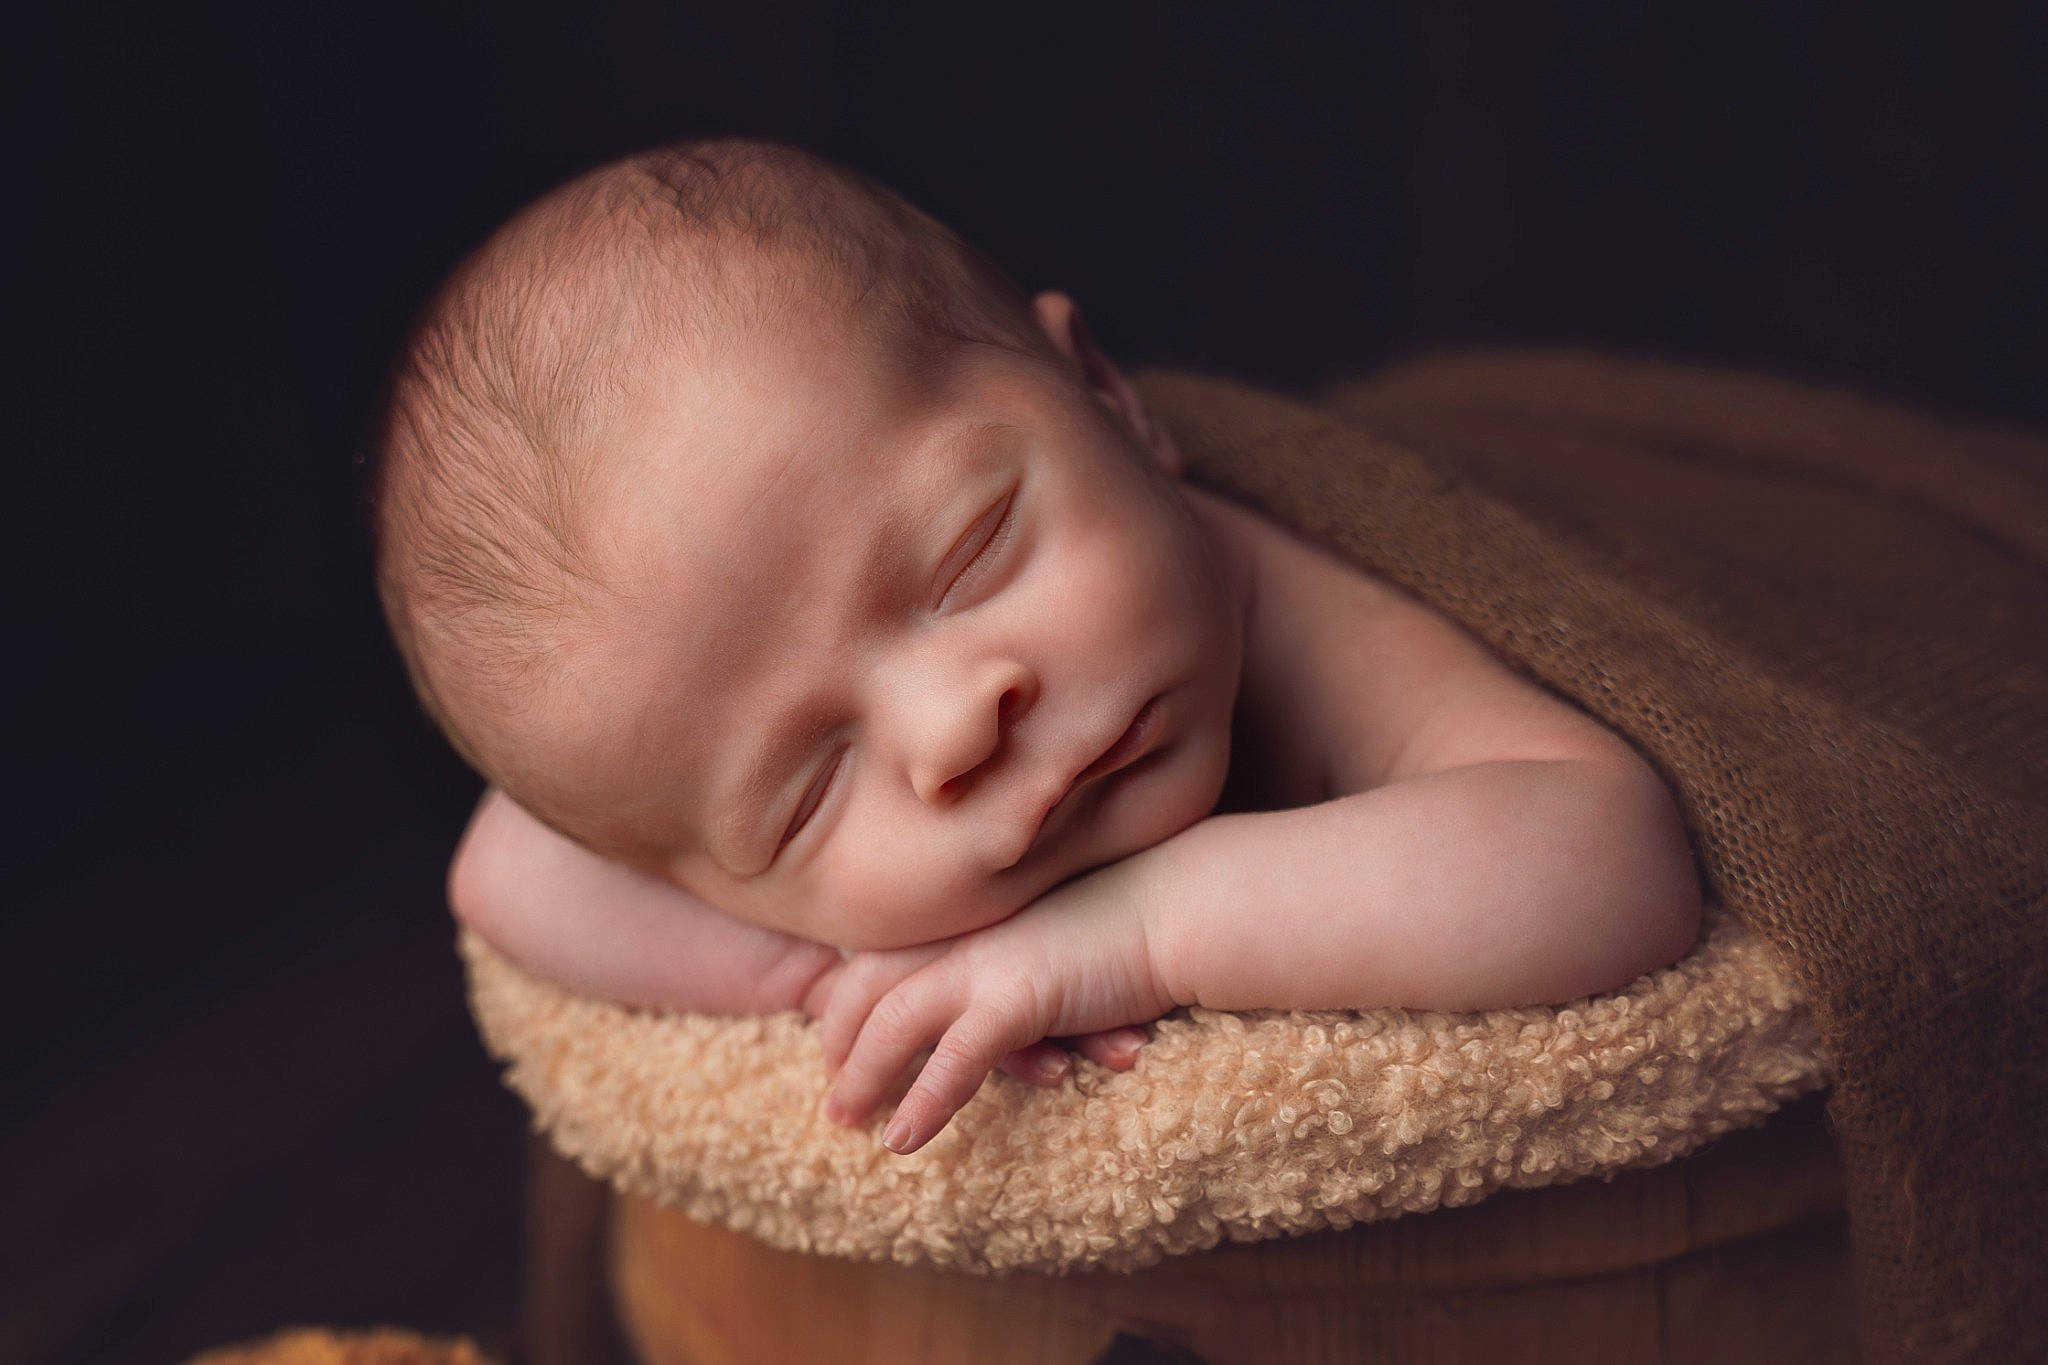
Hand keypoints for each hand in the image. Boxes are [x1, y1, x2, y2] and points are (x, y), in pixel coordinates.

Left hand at [810, 860, 1173, 1153]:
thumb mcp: (1041, 935)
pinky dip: (923, 1099)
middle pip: (864, 985)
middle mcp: (959, 933)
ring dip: (862, 1076)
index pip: (874, 955)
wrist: (1175, 907)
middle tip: (833, 1098)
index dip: (845, 1003)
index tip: (835, 1046)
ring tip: (846, 1121)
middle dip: (837, 1042)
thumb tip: (984, 997)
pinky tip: (904, 1141)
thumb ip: (1000, 956)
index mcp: (961, 917)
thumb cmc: (1120, 924)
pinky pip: (955, 1057)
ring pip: (892, 1022)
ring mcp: (983, 962)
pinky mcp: (1017, 996)